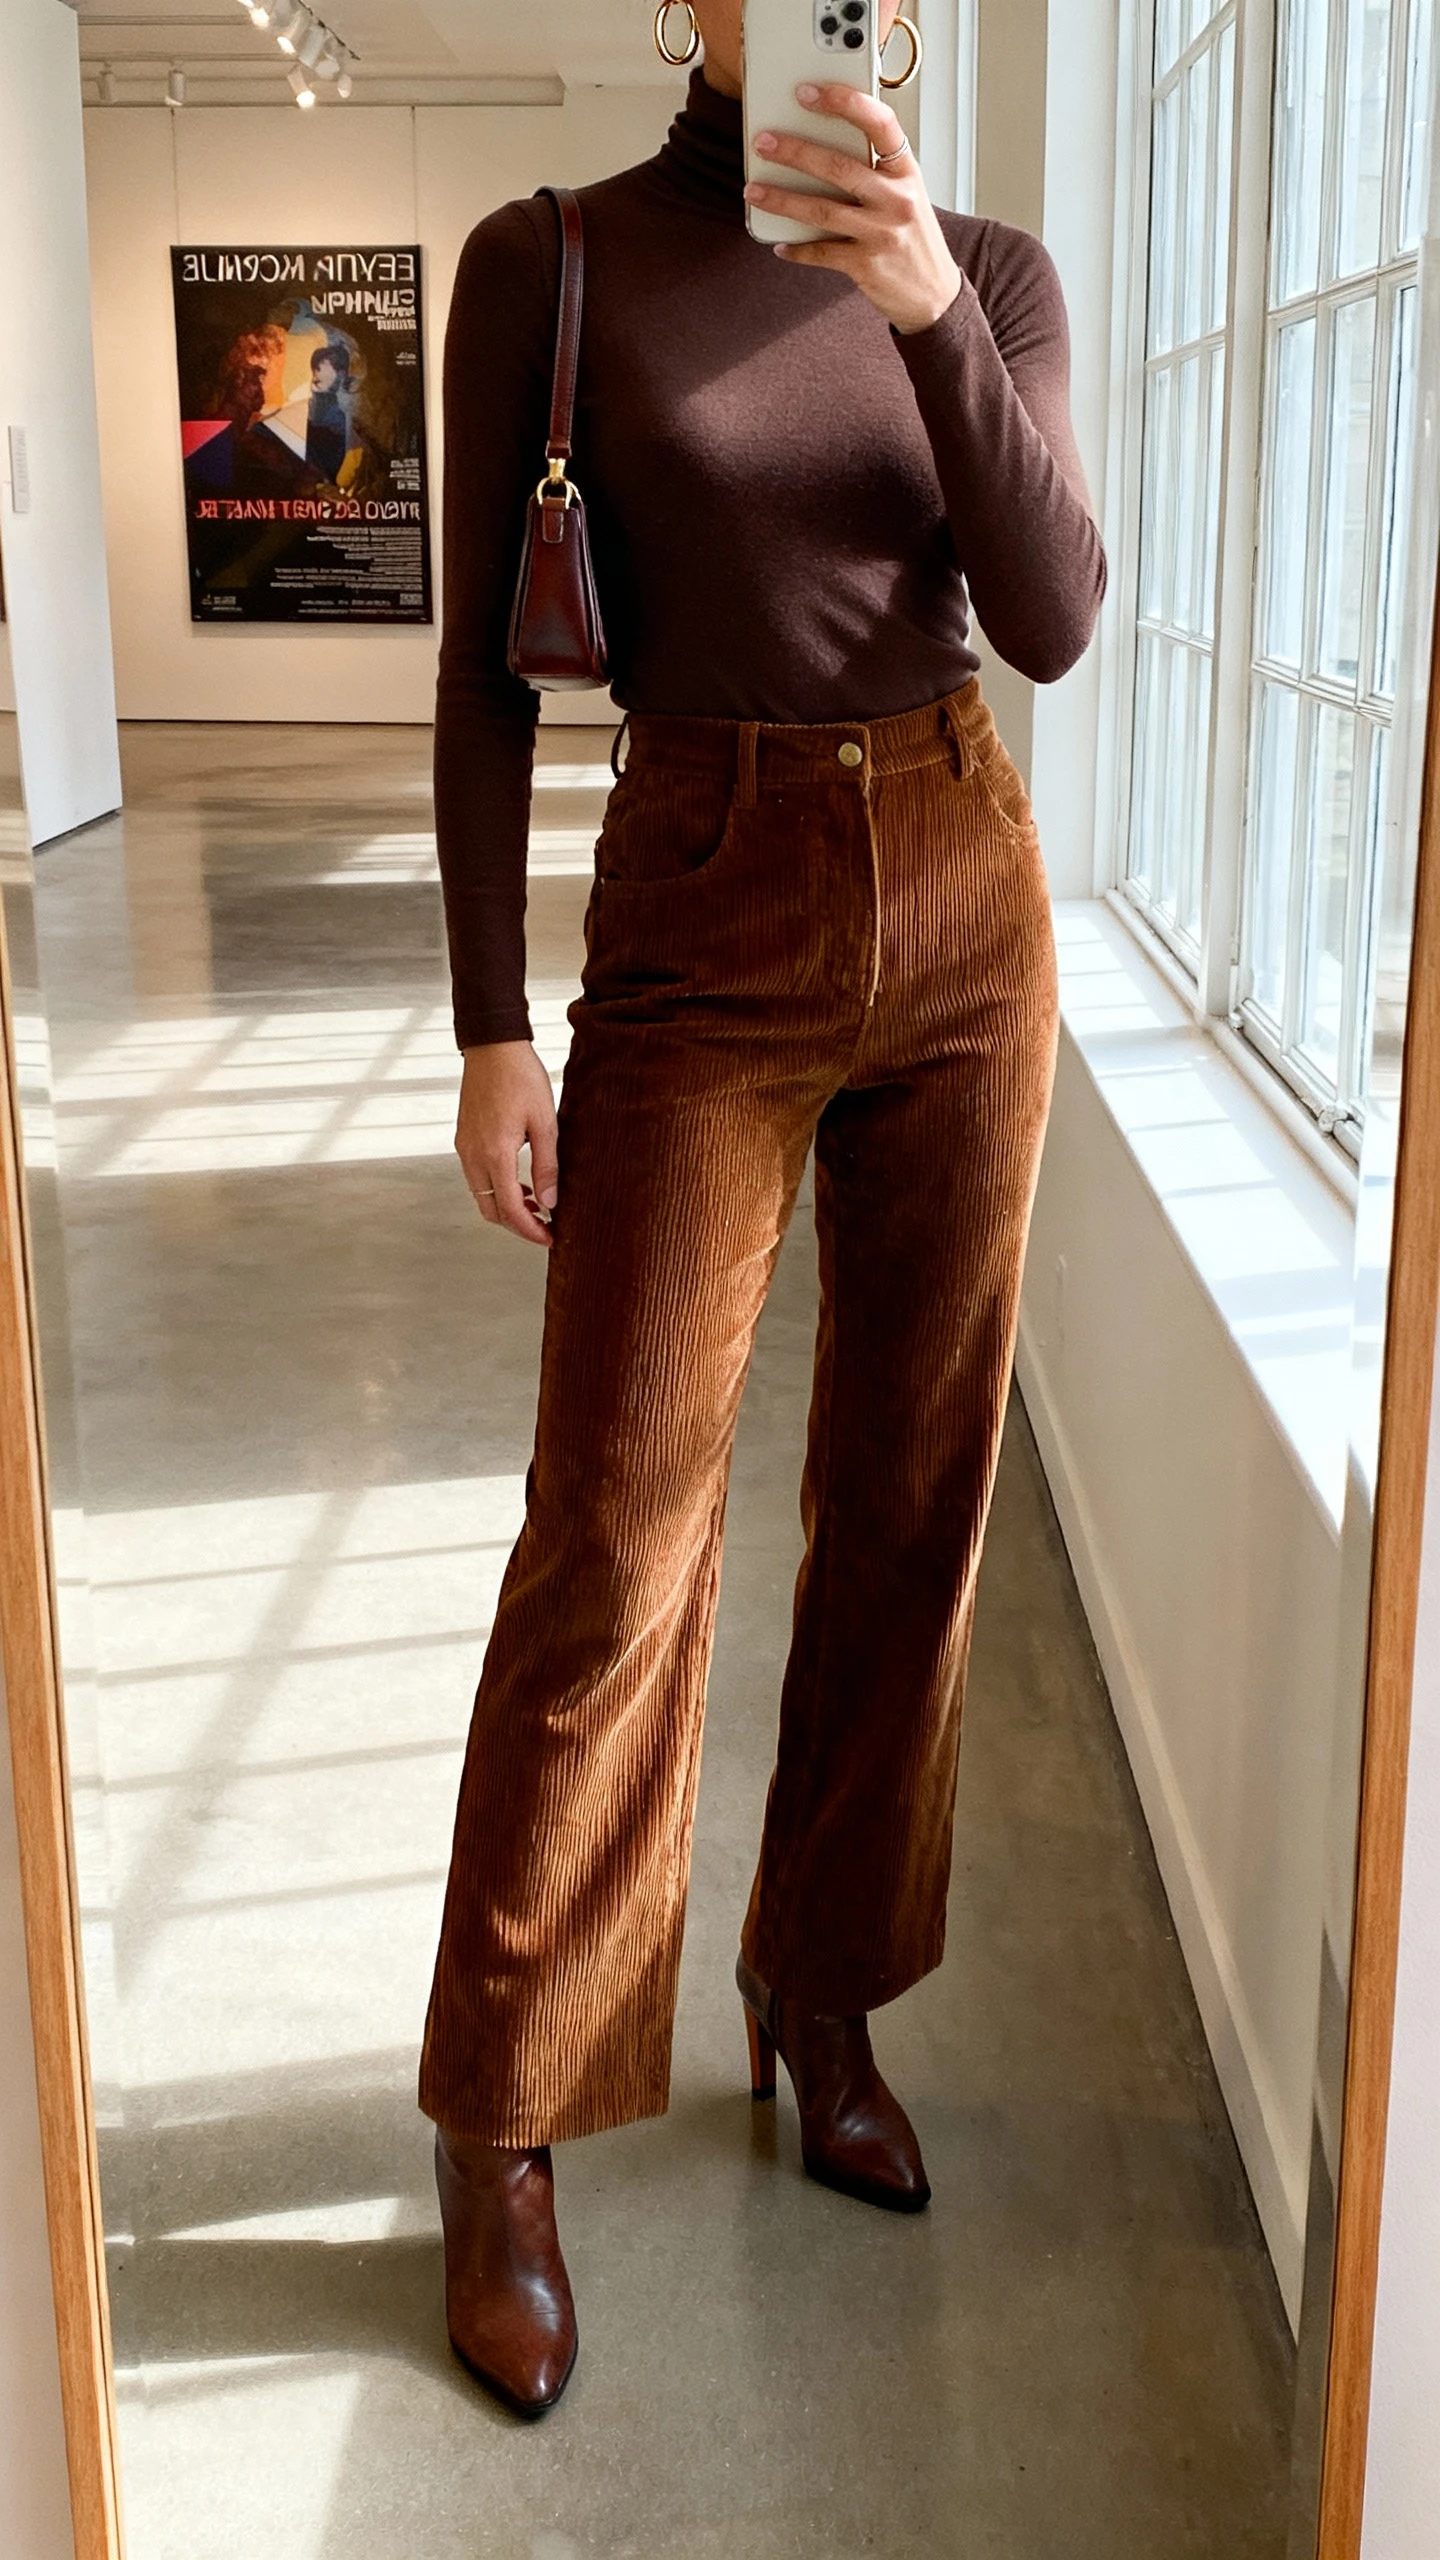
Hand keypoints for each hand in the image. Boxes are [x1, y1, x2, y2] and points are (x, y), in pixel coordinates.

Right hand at [456, 1041, 557, 1247]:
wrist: (493, 1046)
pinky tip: (518, 1181)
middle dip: (517, 1224)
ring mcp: (464, 1147)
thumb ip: (547, 1167)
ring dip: (505, 1206)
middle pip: (491, 1210)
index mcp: (495, 1154)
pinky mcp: (463, 1138)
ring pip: (481, 1196)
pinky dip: (495, 1188)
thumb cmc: (521, 1077)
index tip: (549, 1238)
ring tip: (536, 1203)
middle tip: (545, 1226)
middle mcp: (473, 1155)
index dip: (530, 1230)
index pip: (510, 1209)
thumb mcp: (545, 1123)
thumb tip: (550, 1202)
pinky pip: (476, 1177)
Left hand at [743, 82, 961, 335]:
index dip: (844, 102)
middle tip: (764, 142)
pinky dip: (797, 249)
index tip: (809, 93)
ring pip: (822, 209)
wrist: (934, 294)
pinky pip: (821, 252)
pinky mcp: (866, 265)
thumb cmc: (913, 237)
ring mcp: (881, 233)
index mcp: (907, 172)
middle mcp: (897, 199)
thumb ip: (875, 172)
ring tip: (753, 190)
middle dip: (795, 151)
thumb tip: (817, 151)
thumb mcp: (907, 195)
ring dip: (782, 199)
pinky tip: (780, 244)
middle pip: (838, 167)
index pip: (880, 124)